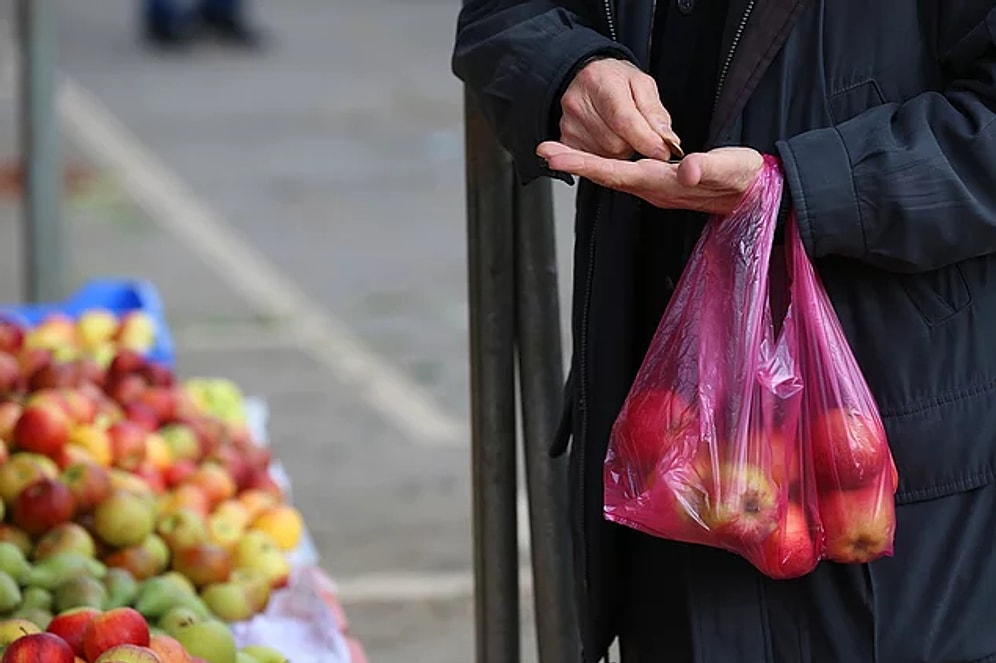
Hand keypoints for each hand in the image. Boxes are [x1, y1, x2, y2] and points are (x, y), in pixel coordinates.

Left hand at [537, 142, 763, 215]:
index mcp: (664, 184)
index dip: (585, 164)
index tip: (556, 157)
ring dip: (584, 164)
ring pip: (613, 176)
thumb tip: (686, 170)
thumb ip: (711, 168)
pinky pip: (623, 175)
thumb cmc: (747, 181)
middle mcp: (654, 189)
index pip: (618, 173)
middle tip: (543, 150)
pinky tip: (589, 158)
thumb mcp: (734, 169)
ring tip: (556, 152)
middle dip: (575, 163)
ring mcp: (656, 189)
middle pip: (607, 176)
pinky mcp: (661, 184)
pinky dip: (602, 165)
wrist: (758, 199)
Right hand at [559, 57, 679, 160]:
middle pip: (615, 144)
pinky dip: (606, 154)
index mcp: (600, 83)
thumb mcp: (642, 85)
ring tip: (618, 130)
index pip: (624, 120)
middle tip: (635, 130)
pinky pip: (594, 160)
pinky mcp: (566, 141)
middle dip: (633, 143)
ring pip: (606, 155)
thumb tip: (667, 139)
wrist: (584, 77)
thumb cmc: (614, 80)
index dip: (645, 140)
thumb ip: (655, 113)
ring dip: (620, 150)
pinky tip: (606, 136)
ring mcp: (569, 125)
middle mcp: (578, 104)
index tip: (662, 151)